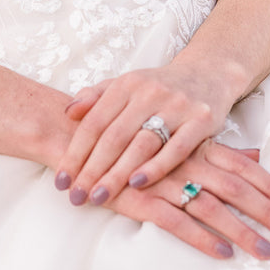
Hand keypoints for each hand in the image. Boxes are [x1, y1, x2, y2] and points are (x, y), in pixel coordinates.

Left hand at [55, 63, 238, 203]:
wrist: (208, 72)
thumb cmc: (159, 86)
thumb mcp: (127, 84)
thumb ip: (96, 97)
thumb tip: (68, 113)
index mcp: (126, 84)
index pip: (94, 121)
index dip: (75, 152)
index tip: (61, 180)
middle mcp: (149, 92)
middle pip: (114, 136)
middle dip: (92, 169)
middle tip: (75, 196)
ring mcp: (176, 105)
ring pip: (141, 144)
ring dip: (118, 174)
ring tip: (99, 197)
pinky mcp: (202, 119)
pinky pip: (177, 148)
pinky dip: (156, 167)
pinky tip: (138, 184)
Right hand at [99, 143, 269, 261]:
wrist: (79, 132)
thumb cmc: (133, 134)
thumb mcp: (177, 132)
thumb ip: (217, 145)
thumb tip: (256, 151)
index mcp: (195, 143)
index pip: (242, 164)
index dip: (269, 183)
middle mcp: (186, 160)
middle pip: (236, 187)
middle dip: (268, 211)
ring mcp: (165, 179)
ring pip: (212, 207)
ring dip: (243, 232)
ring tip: (268, 252)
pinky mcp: (142, 197)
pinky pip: (177, 221)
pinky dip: (202, 239)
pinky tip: (223, 254)